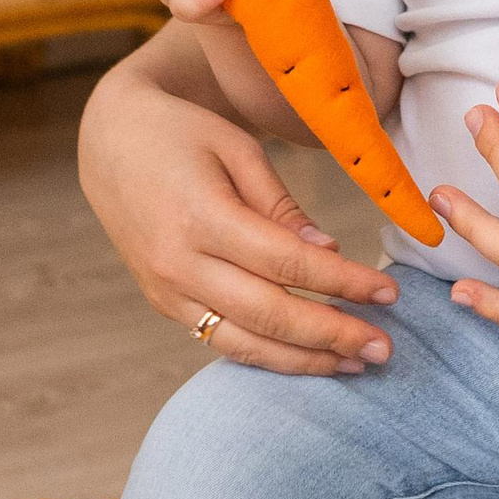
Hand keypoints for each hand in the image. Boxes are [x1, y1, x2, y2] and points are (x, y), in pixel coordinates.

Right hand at [76, 35, 397, 376]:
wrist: (110, 144)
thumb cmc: (182, 134)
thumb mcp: (237, 149)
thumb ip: (281, 206)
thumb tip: (329, 252)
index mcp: (200, 216)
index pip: (287, 263)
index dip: (342, 282)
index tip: (388, 291)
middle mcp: (178, 263)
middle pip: (268, 313)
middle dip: (332, 335)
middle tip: (384, 348)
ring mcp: (165, 291)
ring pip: (243, 342)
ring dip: (304, 360)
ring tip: (355, 364)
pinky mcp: (163, 304)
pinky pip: (220, 340)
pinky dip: (267, 354)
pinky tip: (307, 358)